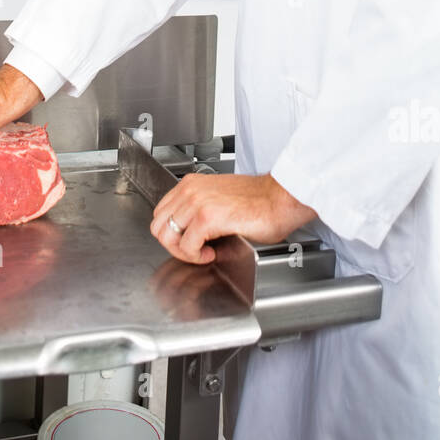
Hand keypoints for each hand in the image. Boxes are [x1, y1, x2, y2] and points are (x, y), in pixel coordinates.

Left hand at [149, 173, 316, 264]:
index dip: (172, 233)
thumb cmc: (259, 201)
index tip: (188, 241)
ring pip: (167, 236)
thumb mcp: (219, 199)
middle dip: (174, 245)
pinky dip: (196, 256)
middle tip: (194, 251)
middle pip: (158, 226)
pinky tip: (212, 253)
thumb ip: (199, 211)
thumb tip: (188, 234)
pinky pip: (187, 246)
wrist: (280, 198)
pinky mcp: (207, 217)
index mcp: (191, 184)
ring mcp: (196, 202)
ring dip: (184, 252)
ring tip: (203, 252)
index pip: (161, 213)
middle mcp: (190, 190)